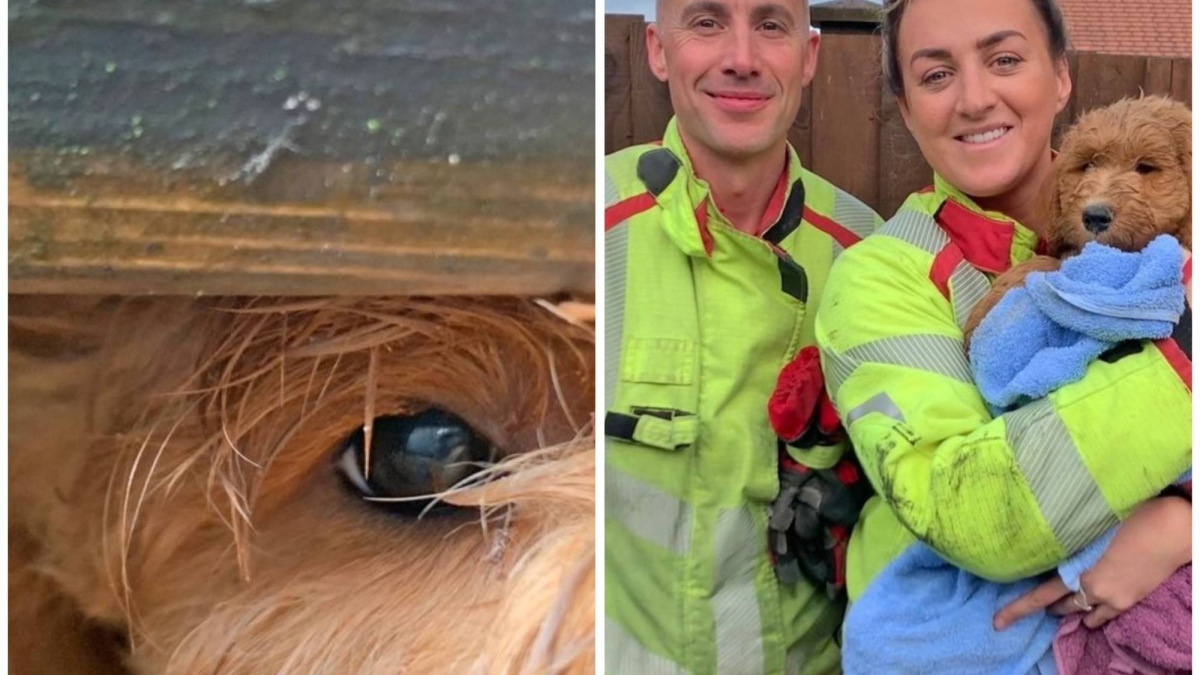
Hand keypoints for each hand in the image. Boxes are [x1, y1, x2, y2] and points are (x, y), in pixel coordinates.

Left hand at [993, 496, 1190, 630]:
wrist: (1171, 529)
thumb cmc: (1129, 516)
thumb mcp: (1088, 524)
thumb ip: (1066, 535)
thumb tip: (1047, 532)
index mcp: (1077, 569)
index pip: (1039, 595)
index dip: (1017, 609)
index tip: (997, 622)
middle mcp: (1091, 587)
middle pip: (1059, 605)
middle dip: (1047, 605)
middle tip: (1039, 603)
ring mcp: (1111, 598)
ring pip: (1081, 611)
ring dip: (1070, 608)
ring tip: (1060, 605)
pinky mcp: (1128, 601)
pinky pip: (1103, 617)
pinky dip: (1092, 614)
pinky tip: (1089, 610)